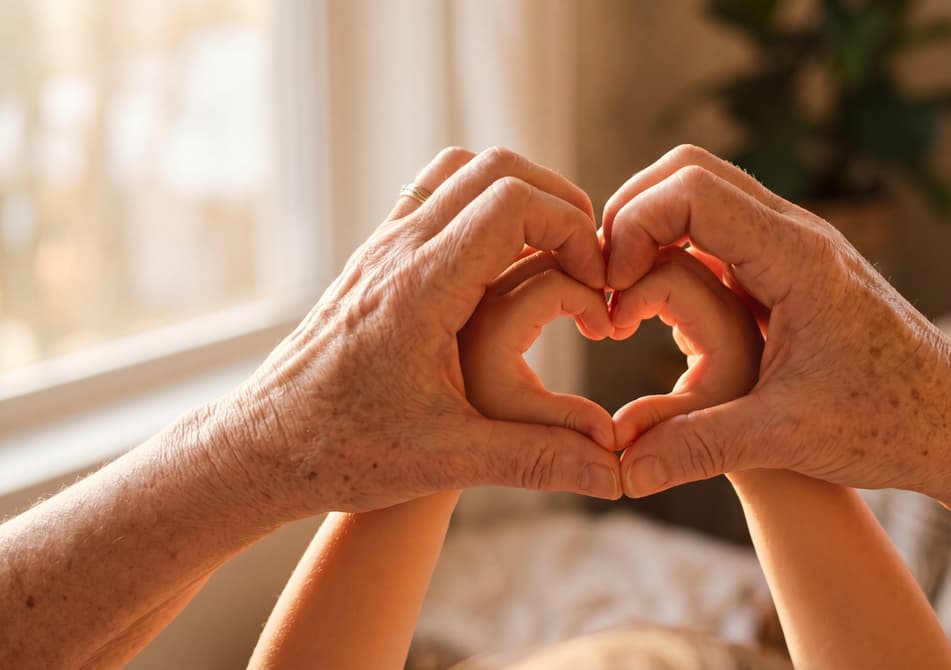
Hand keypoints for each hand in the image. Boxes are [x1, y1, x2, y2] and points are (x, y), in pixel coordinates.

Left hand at [211, 147, 620, 515]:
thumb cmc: (342, 452)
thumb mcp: (449, 462)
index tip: (596, 284)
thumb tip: (616, 471)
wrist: (261, 447)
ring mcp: (383, 246)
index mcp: (421, 288)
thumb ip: (538, 458)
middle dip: (561, 205)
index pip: (514, 202)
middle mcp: (399, 250)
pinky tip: (502, 269)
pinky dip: (485, 208)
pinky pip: (437, 194)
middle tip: (588, 265)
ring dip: (521, 197)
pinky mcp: (376, 257)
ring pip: (464, 170)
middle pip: (497, 167)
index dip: (574, 230)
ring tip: (552, 258)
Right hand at [604, 145, 950, 499]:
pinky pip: (722, 231)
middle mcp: (797, 234)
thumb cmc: (891, 424)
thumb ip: (698, 447)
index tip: (610, 293)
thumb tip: (622, 472)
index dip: (631, 228)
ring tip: (624, 294)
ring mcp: (797, 246)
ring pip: (704, 194)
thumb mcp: (786, 438)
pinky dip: (678, 249)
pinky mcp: (795, 269)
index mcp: (795, 256)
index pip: (689, 190)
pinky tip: (662, 307)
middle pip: (688, 171)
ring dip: (653, 229)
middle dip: (630, 216)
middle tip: (604, 283)